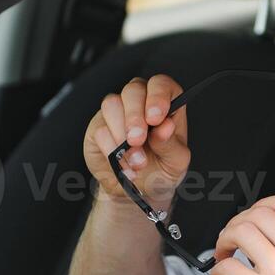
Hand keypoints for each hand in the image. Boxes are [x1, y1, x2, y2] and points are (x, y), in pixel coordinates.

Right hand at [83, 74, 190, 210]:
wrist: (137, 190)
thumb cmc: (160, 170)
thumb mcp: (175, 163)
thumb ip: (171, 145)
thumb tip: (165, 127)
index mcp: (165, 105)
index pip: (161, 84)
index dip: (158, 96)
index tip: (156, 118)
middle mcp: (140, 103)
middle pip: (133, 90)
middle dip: (135, 116)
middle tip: (138, 140)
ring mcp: (117, 112)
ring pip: (112, 105)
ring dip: (122, 135)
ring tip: (135, 161)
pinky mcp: (99, 127)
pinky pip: (100, 130)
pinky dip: (111, 150)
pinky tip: (123, 166)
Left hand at [209, 195, 274, 274]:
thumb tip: (269, 228)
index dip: (261, 206)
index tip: (251, 218)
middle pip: (258, 214)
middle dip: (238, 222)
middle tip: (231, 240)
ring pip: (240, 231)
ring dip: (224, 240)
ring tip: (224, 255)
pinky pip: (227, 265)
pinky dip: (218, 268)